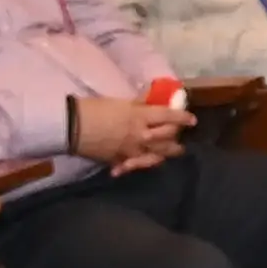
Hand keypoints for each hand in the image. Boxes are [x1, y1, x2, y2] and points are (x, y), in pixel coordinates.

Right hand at [68, 92, 188, 170]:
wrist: (73, 126)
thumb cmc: (95, 108)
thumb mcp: (121, 102)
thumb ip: (139, 105)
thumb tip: (151, 102)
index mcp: (141, 117)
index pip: (169, 117)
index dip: (183, 118)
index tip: (192, 120)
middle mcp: (141, 135)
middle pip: (167, 139)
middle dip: (176, 137)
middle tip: (180, 136)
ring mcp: (131, 151)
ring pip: (156, 156)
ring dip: (165, 154)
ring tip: (171, 152)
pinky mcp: (119, 161)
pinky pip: (133, 165)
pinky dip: (136, 165)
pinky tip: (138, 165)